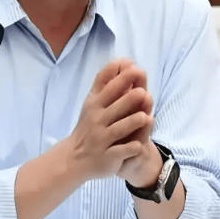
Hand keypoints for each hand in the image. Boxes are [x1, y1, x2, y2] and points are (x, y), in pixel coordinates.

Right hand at [65, 59, 154, 181]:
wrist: (74, 157)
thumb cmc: (89, 125)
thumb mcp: (92, 102)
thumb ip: (105, 83)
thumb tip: (120, 61)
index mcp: (95, 104)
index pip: (107, 87)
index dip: (120, 77)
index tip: (134, 67)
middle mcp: (97, 120)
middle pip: (114, 107)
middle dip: (128, 99)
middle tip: (142, 92)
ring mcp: (102, 139)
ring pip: (119, 129)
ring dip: (132, 123)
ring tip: (145, 117)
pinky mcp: (108, 157)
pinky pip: (121, 151)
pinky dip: (130, 148)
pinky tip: (139, 145)